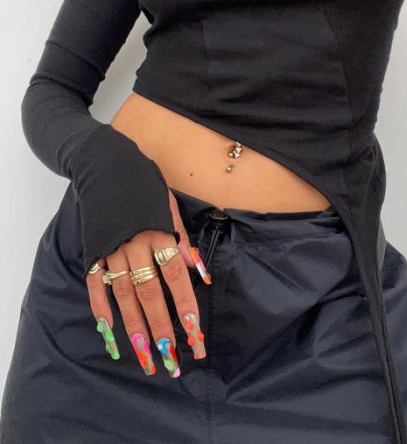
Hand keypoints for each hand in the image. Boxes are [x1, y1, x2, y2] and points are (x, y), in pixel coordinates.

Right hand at [86, 190, 206, 376]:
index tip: (195, 330)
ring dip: (134, 327)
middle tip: (170, 357)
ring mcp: (110, 250)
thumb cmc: (144, 184)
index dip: (185, 302)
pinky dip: (100, 306)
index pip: (174, 273)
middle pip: (149, 291)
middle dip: (160, 327)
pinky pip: (94, 283)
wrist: (106, 165)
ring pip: (123, 294)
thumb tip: (197, 270)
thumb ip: (181, 238)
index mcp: (156, 232)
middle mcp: (133, 245)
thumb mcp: (168, 205)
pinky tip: (107, 329)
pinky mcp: (93, 251)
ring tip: (143, 355)